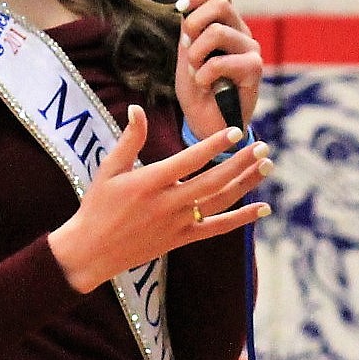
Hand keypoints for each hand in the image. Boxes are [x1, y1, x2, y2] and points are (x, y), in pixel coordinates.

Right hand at [47, 105, 271, 293]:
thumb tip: (137, 107)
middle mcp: (167, 203)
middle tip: (263, 147)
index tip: (235, 131)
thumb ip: (129, 139)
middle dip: (240, 163)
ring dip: (246, 184)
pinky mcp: (182, 238)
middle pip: (212, 181)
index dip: (213, 146)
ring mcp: (177, 223)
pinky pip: (218, 228)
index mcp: (149, 182)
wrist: (91, 251)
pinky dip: (242, 219)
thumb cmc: (98, 205)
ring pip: (220, 202)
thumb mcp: (109, 169)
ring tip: (266, 166)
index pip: (188, 161)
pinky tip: (263, 208)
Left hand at [175, 0, 262, 139]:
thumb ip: (189, 31)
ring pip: (218, 31)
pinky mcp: (254, 69)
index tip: (181, 8)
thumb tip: (186, 9)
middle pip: (220, 3)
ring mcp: (250, 49)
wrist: (207, 123)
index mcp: (226, 23)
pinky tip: (204, 84)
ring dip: (196, 52)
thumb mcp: (186, 54)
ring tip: (195, 70)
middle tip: (188, 46)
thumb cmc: (198, 89)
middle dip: (193, 23)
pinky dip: (204, 73)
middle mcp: (241, 32)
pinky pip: (222, 61)